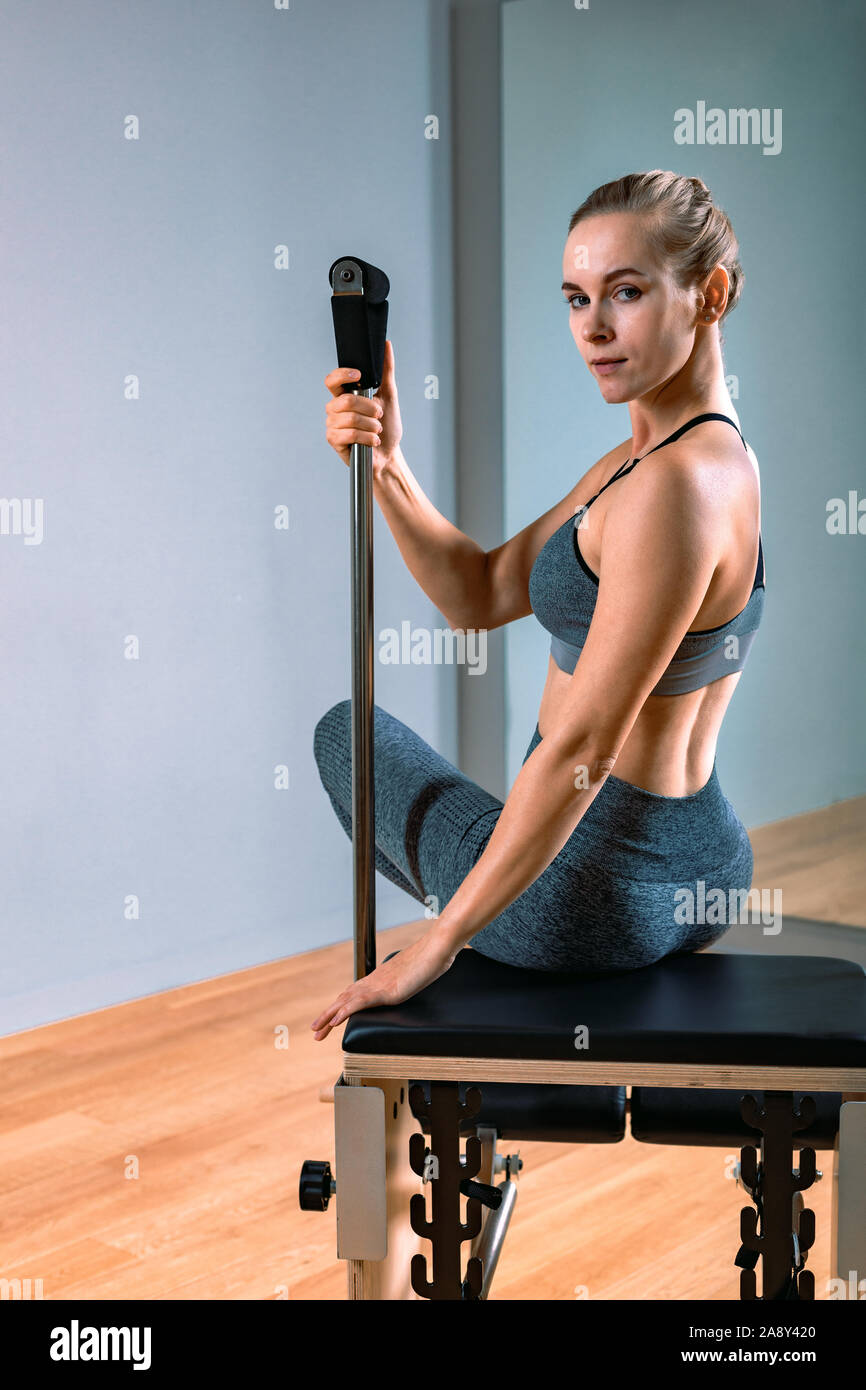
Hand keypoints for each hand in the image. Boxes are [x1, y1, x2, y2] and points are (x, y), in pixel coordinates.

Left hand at [310, 927, 456, 1040]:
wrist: (437, 947)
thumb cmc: (430, 960)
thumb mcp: (414, 978)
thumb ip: (405, 984)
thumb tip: (405, 988)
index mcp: (379, 979)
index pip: (353, 995)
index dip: (339, 1007)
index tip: (329, 1020)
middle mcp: (374, 980)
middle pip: (344, 998)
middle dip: (328, 1016)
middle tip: (315, 1031)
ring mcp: (378, 985)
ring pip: (346, 1001)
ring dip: (329, 1016)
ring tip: (317, 1030)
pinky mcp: (386, 990)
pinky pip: (360, 1002)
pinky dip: (345, 1012)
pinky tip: (334, 1021)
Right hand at [324, 338, 402, 466]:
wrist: (388, 454)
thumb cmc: (387, 426)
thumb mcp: (389, 395)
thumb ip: (386, 370)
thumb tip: (386, 344)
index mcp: (344, 395)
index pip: (332, 380)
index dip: (342, 375)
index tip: (359, 376)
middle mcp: (335, 408)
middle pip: (345, 400)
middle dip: (368, 408)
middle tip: (379, 415)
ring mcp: (332, 424)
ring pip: (350, 418)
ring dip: (370, 425)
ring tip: (377, 430)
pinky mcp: (334, 440)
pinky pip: (349, 434)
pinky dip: (367, 438)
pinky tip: (373, 441)